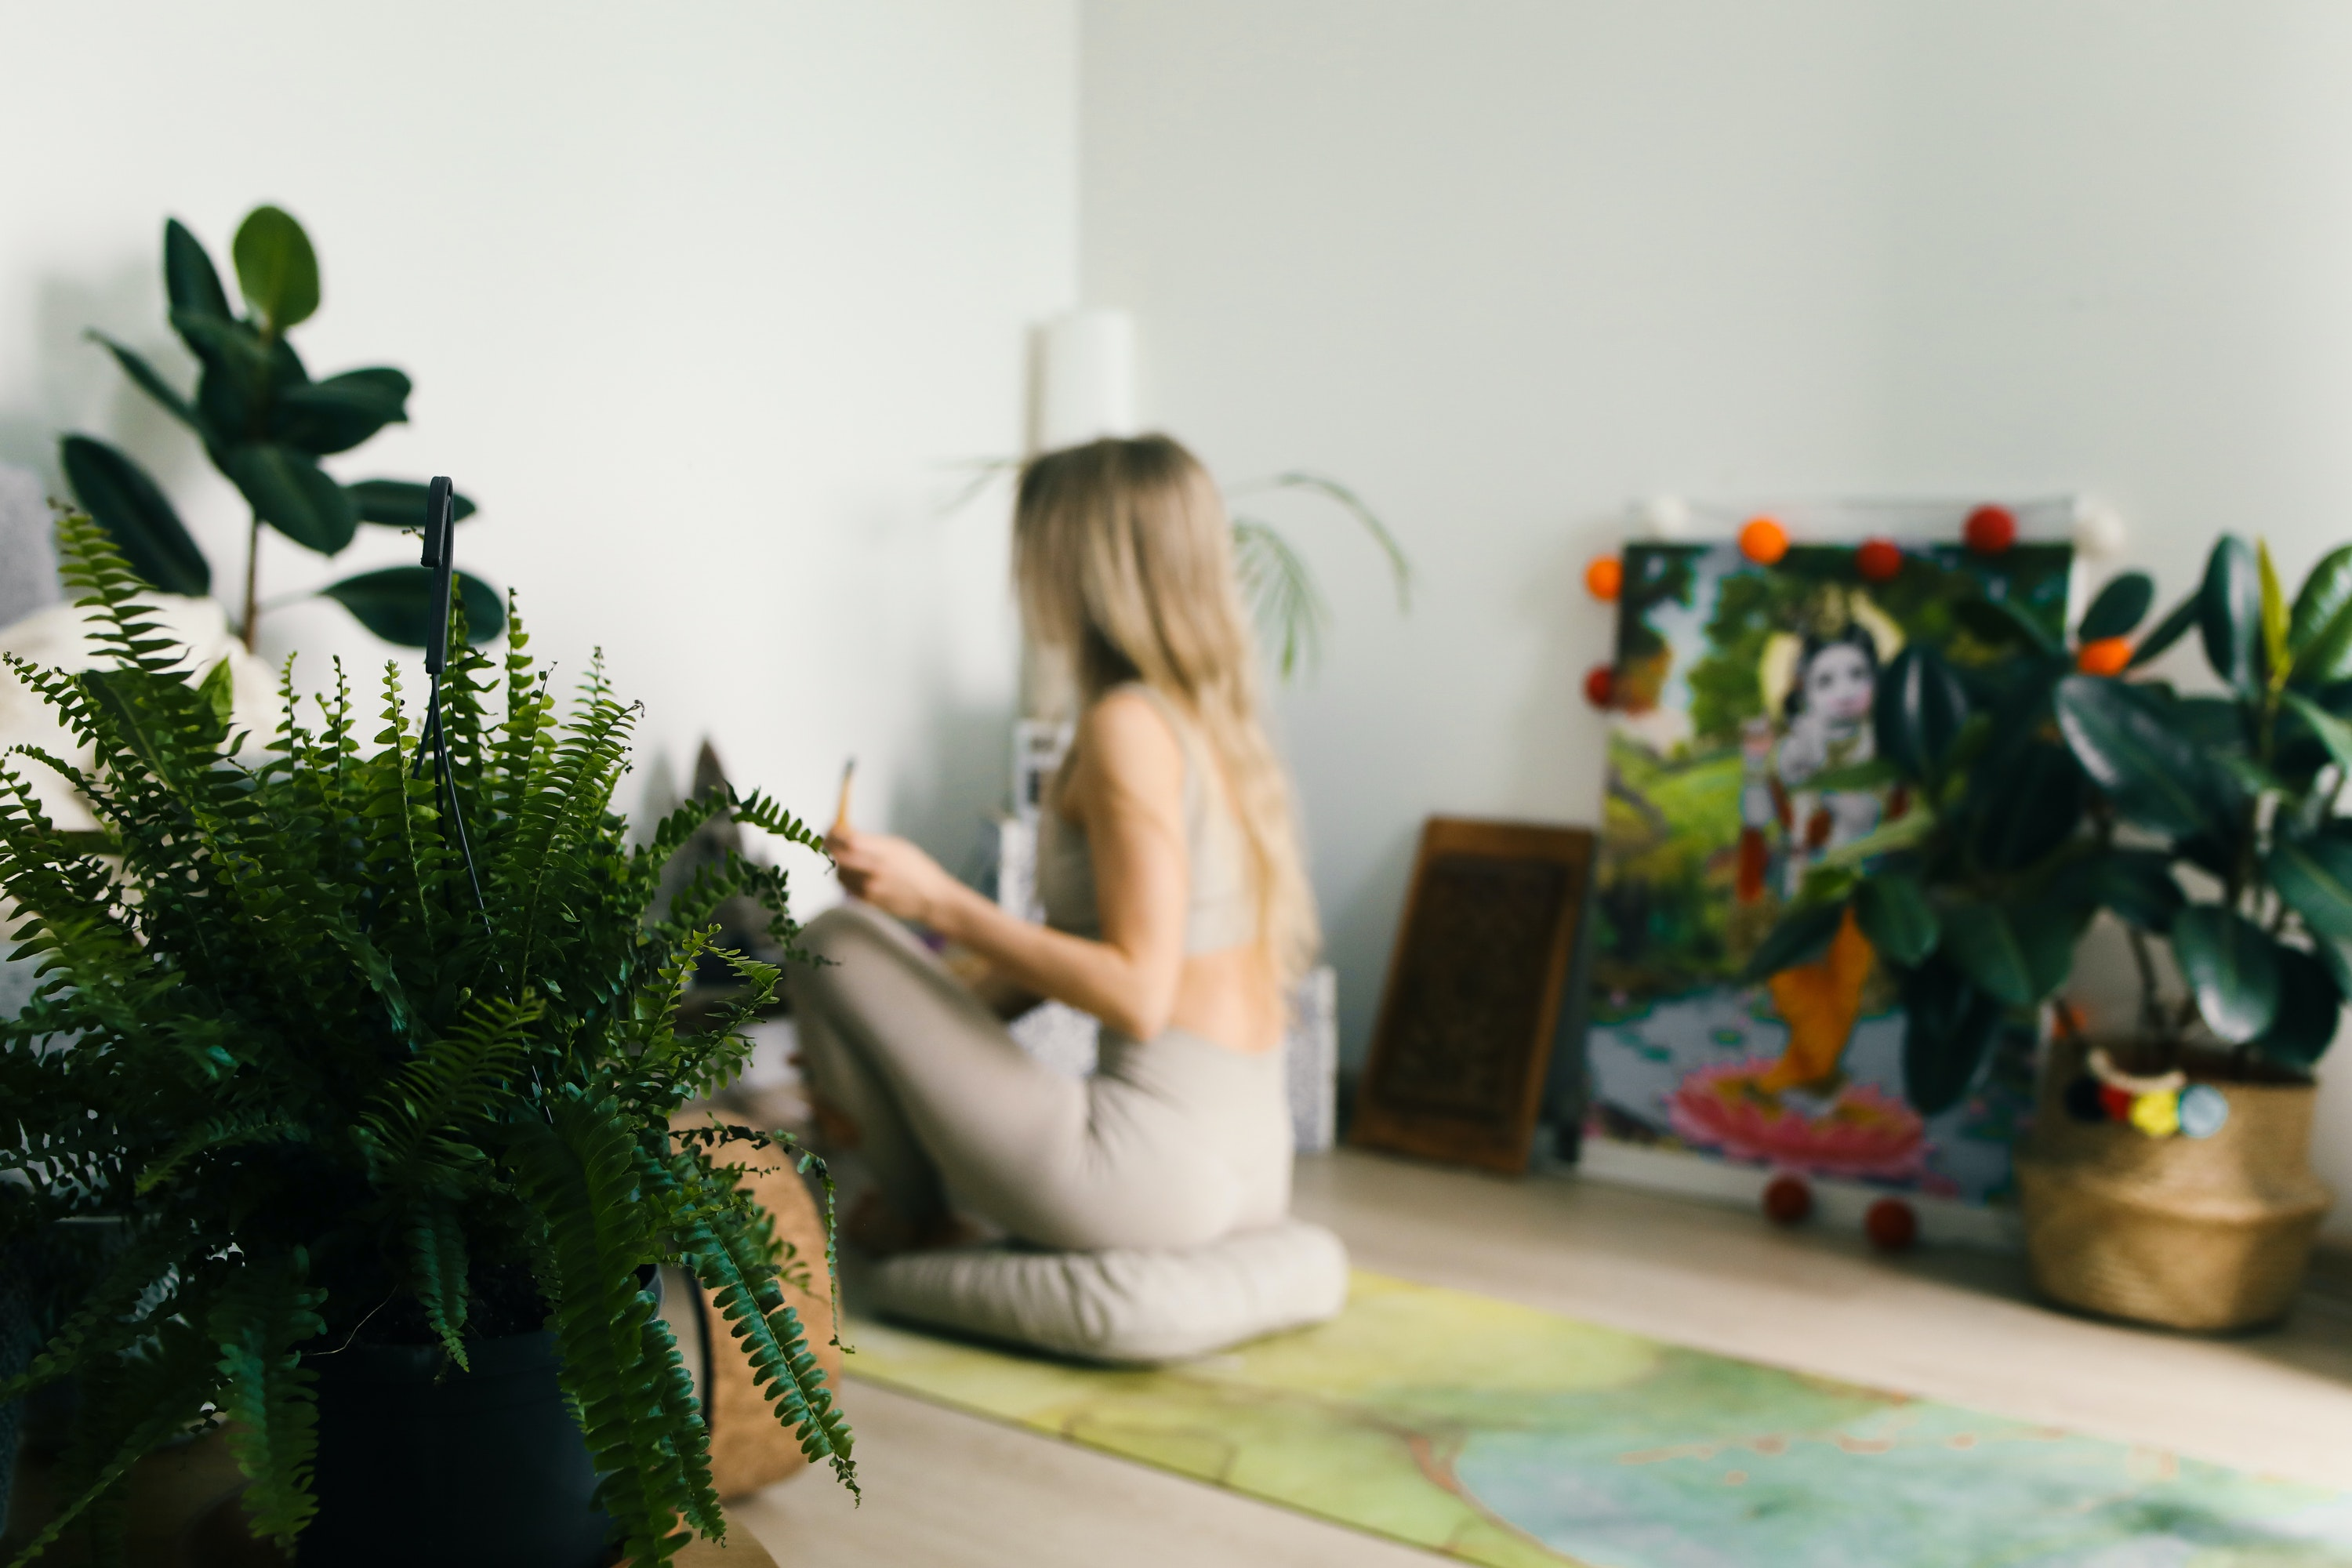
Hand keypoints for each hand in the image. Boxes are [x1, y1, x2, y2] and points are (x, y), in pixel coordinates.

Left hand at [826, 825, 959, 926]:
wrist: (932, 898)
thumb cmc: (918, 869)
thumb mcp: (899, 847)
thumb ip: (872, 842)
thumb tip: (846, 834)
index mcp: (885, 851)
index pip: (849, 839)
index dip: (834, 832)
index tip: (830, 828)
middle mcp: (875, 869)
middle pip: (838, 856)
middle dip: (828, 846)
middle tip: (827, 841)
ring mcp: (869, 887)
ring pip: (839, 873)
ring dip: (836, 863)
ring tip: (842, 857)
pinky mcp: (867, 901)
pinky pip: (846, 887)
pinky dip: (844, 878)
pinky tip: (850, 872)